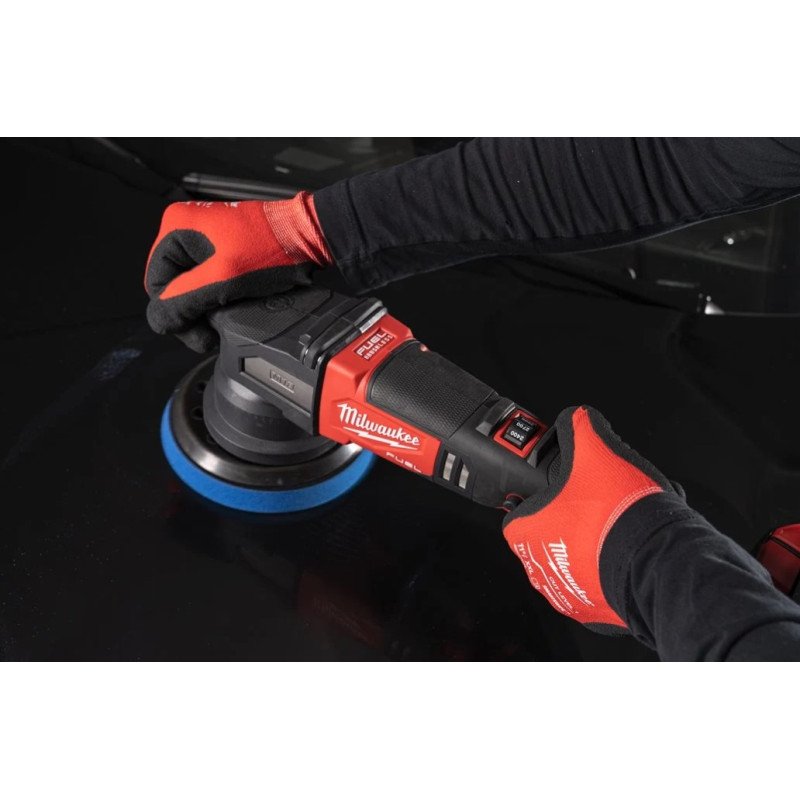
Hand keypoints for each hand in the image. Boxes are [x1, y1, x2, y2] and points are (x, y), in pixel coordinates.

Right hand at [144, 193, 330, 351]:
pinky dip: (217, 298)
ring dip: (204, 309)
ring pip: (191, 286)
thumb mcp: (221, 280)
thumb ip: (183, 302)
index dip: (172, 314)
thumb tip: (158, 322)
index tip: (197, 335)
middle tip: (210, 336)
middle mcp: (186, 228)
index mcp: (175, 227)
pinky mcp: (224, 249)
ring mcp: (206, 238)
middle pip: (172, 286)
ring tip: (223, 325)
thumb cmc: (271, 251)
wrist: (309, 237)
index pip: (155, 283)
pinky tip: (231, 311)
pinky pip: (209, 280)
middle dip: (189, 314)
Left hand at [502, 406, 681, 631]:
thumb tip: (578, 418)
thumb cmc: (619, 514)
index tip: (557, 496)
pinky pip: (593, 590)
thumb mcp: (597, 451)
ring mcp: (565, 594)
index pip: (518, 516)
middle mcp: (538, 568)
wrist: (657, 559)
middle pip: (545, 540)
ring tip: (610, 532)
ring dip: (585, 551)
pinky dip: (605, 575)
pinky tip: (621, 556)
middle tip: (590, 511)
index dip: (538, 502)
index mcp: (526, 533)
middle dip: (566, 525)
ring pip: (568, 566)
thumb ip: (580, 428)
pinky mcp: (592, 612)